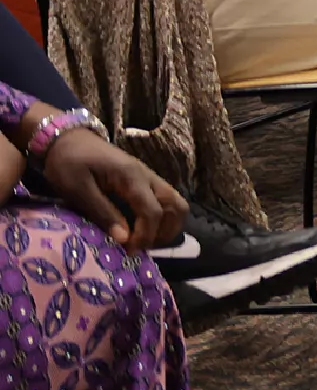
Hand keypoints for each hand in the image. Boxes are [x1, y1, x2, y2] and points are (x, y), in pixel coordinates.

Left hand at [16, 114, 177, 248]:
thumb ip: (103, 212)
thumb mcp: (78, 190)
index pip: (153, 211)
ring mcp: (149, 177)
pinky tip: (142, 229)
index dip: (145, 235)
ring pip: (176, 202)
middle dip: (164, 232)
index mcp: (132, 178)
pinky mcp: (144, 180)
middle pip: (176, 206)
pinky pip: (166, 200)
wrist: (67, 138)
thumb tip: (124, 238)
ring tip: (144, 241)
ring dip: (167, 225)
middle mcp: (147, 176)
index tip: (129, 251)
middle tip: (141, 247)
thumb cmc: (69, 163)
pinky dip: (162, 218)